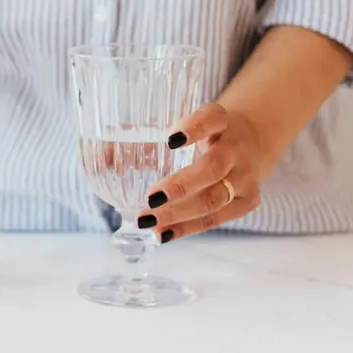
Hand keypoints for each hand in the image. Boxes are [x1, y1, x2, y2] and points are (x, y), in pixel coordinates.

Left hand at [138, 103, 267, 241]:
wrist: (250, 142)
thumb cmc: (204, 134)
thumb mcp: (184, 124)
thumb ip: (145, 135)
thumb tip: (101, 157)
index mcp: (221, 120)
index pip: (211, 118)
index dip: (193, 128)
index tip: (170, 140)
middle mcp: (237, 147)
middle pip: (213, 167)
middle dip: (180, 186)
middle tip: (150, 197)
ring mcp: (246, 176)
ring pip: (214, 199)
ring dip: (179, 213)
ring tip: (147, 220)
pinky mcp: (248, 200)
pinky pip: (216, 218)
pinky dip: (187, 228)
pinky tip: (163, 233)